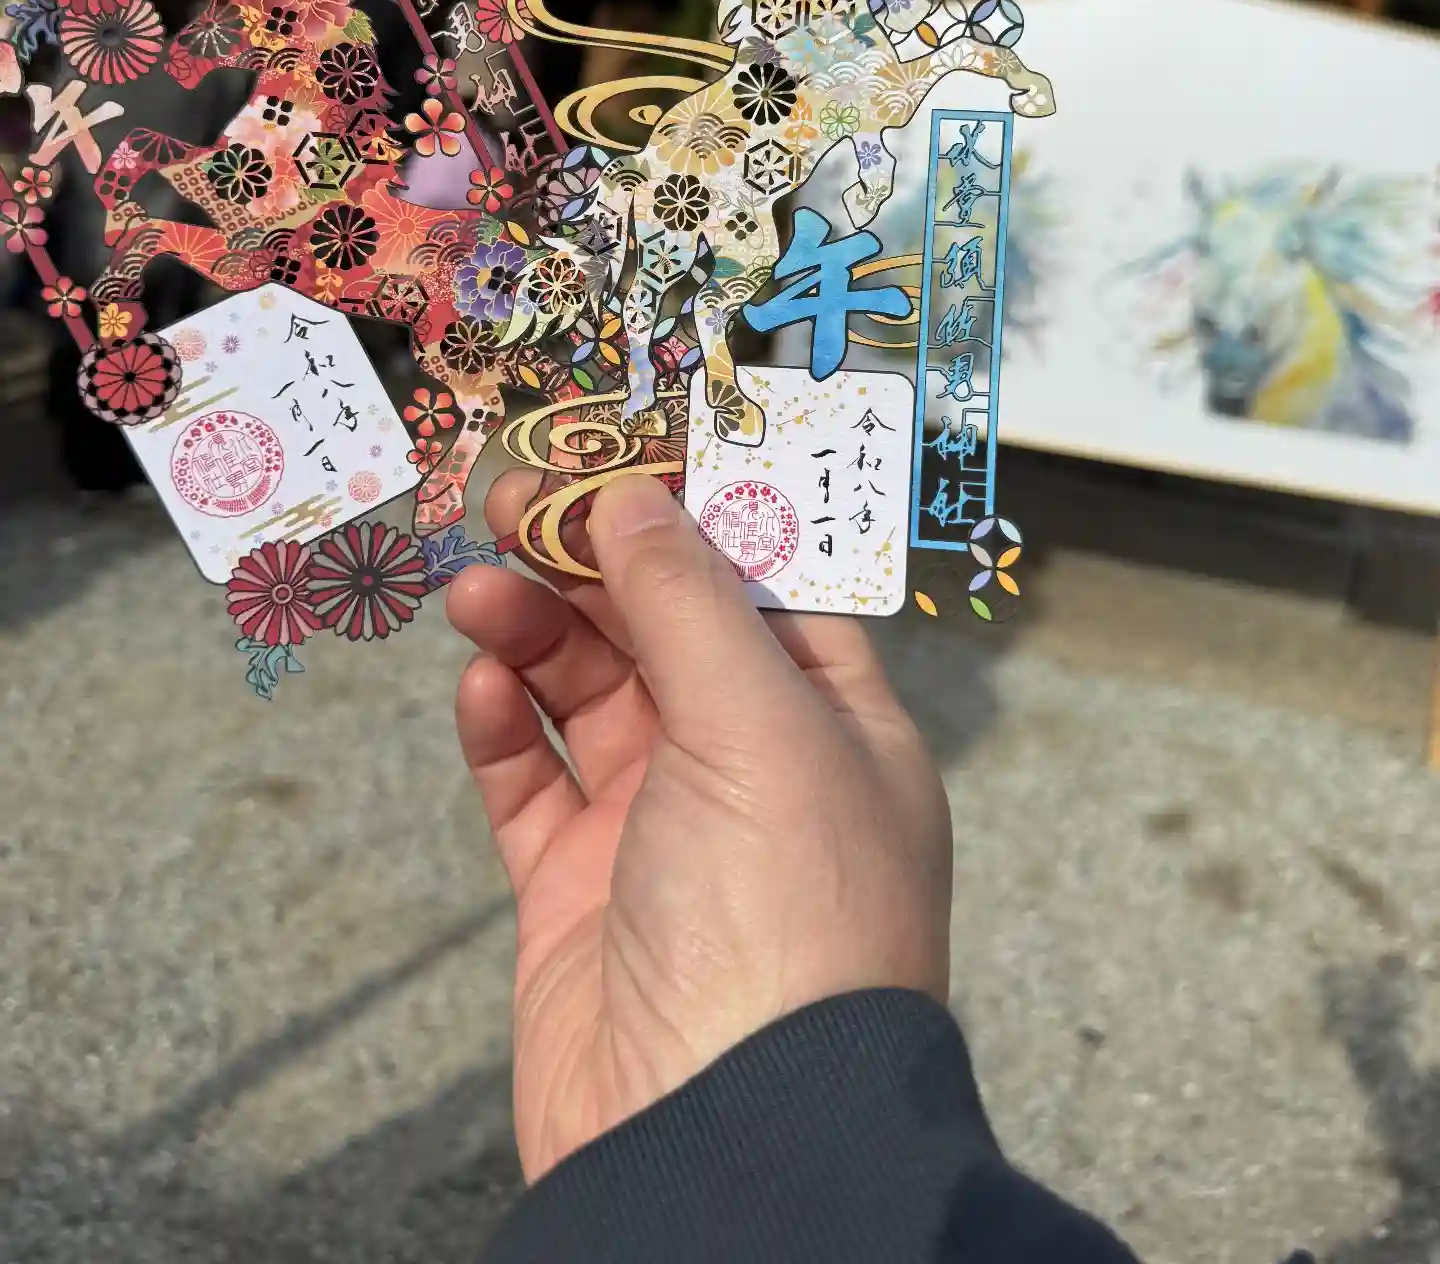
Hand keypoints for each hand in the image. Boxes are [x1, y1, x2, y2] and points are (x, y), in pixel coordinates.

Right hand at [447, 470, 952, 1181]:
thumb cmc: (784, 925)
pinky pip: (532, 783)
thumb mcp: (757, 727)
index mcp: (835, 724)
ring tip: (474, 591)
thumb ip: (688, 600)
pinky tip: (480, 688)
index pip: (767, 584)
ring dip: (533, 630)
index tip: (615, 449)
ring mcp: (663, 831)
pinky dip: (503, 728)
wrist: (718, 1142)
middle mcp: (755, 769)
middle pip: (664, 626)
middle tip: (510, 500)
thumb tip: (634, 493)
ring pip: (587, 692)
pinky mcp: (578, 893)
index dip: (693, 513)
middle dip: (591, 557)